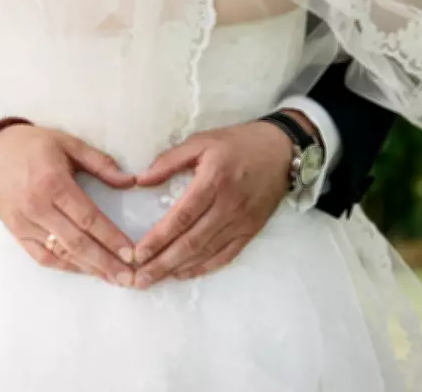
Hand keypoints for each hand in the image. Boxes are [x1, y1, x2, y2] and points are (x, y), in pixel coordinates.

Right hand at [0, 123, 136, 285]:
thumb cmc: (34, 145)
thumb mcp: (69, 143)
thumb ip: (100, 163)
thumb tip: (130, 181)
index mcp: (54, 183)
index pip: (88, 218)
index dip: (111, 238)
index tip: (131, 254)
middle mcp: (38, 207)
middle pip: (77, 243)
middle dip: (105, 263)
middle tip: (129, 279)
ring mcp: (24, 222)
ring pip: (61, 254)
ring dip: (89, 269)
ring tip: (113, 279)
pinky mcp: (15, 232)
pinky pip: (42, 256)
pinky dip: (65, 266)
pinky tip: (85, 270)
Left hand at [131, 118, 303, 288]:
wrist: (282, 150)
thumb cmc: (238, 143)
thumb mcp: (201, 141)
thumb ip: (169, 160)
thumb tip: (141, 180)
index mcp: (213, 181)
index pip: (181, 217)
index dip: (158, 238)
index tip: (138, 254)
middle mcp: (227, 206)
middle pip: (191, 241)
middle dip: (163, 263)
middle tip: (140, 279)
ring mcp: (241, 221)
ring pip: (206, 252)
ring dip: (179, 269)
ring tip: (156, 279)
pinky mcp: (250, 230)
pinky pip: (226, 255)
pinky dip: (204, 267)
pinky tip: (184, 273)